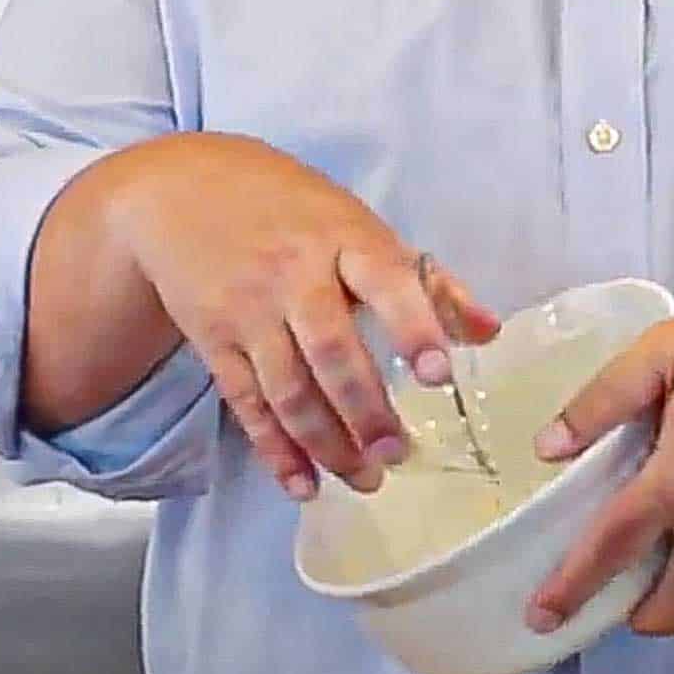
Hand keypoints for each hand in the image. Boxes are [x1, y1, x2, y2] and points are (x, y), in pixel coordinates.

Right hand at [116, 133, 497, 496]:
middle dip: (365, 410)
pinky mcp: (214, 341)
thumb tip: (491, 331)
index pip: (386, 283)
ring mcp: (249, 311)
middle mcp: (295, 275)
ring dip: (327, 443)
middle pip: (330, 351)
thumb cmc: (295, 212)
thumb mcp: (362, 228)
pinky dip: (274, 450)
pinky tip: (303, 484)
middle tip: (398, 454)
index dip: (414, 328)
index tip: (438, 375)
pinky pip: (246, 404)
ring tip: (365, 479)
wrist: (182, 189)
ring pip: (288, 389)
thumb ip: (430, 282)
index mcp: (345, 239)